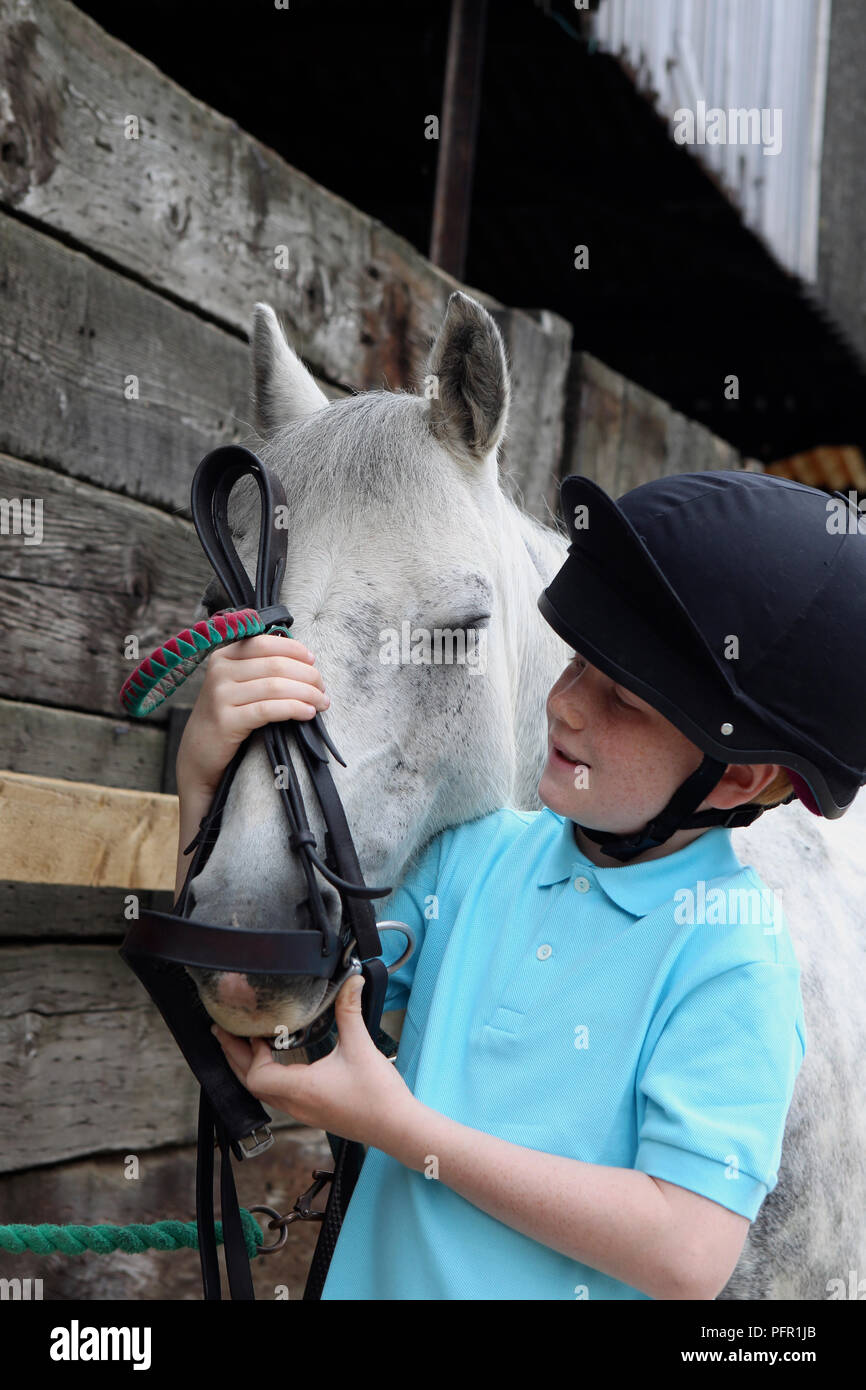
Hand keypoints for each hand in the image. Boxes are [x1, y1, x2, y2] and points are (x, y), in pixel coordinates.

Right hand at [176, 633, 330, 795]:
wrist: (199, 754)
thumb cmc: (227, 716)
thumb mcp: (237, 685)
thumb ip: (260, 668)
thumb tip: (304, 660)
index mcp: (224, 657)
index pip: (265, 643)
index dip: (294, 649)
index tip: (313, 661)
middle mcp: (220, 672)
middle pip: (275, 665)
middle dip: (307, 675)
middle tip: (323, 689)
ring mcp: (220, 696)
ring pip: (275, 686)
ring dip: (306, 694)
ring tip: (322, 703)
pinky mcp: (226, 721)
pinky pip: (268, 709)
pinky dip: (293, 708)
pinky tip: (308, 713)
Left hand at [211, 975, 416, 1149]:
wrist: (397, 1128)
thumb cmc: (378, 1094)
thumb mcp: (360, 1046)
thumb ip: (349, 1010)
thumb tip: (351, 980)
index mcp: (301, 1089)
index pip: (257, 1076)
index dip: (249, 1053)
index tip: (253, 1030)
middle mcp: (296, 1105)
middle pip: (252, 1085)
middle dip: (234, 1057)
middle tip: (222, 1031)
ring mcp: (303, 1113)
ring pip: (263, 1092)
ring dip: (250, 1068)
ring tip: (245, 1044)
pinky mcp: (312, 1114)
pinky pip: (278, 1097)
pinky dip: (268, 1078)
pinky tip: (277, 1064)